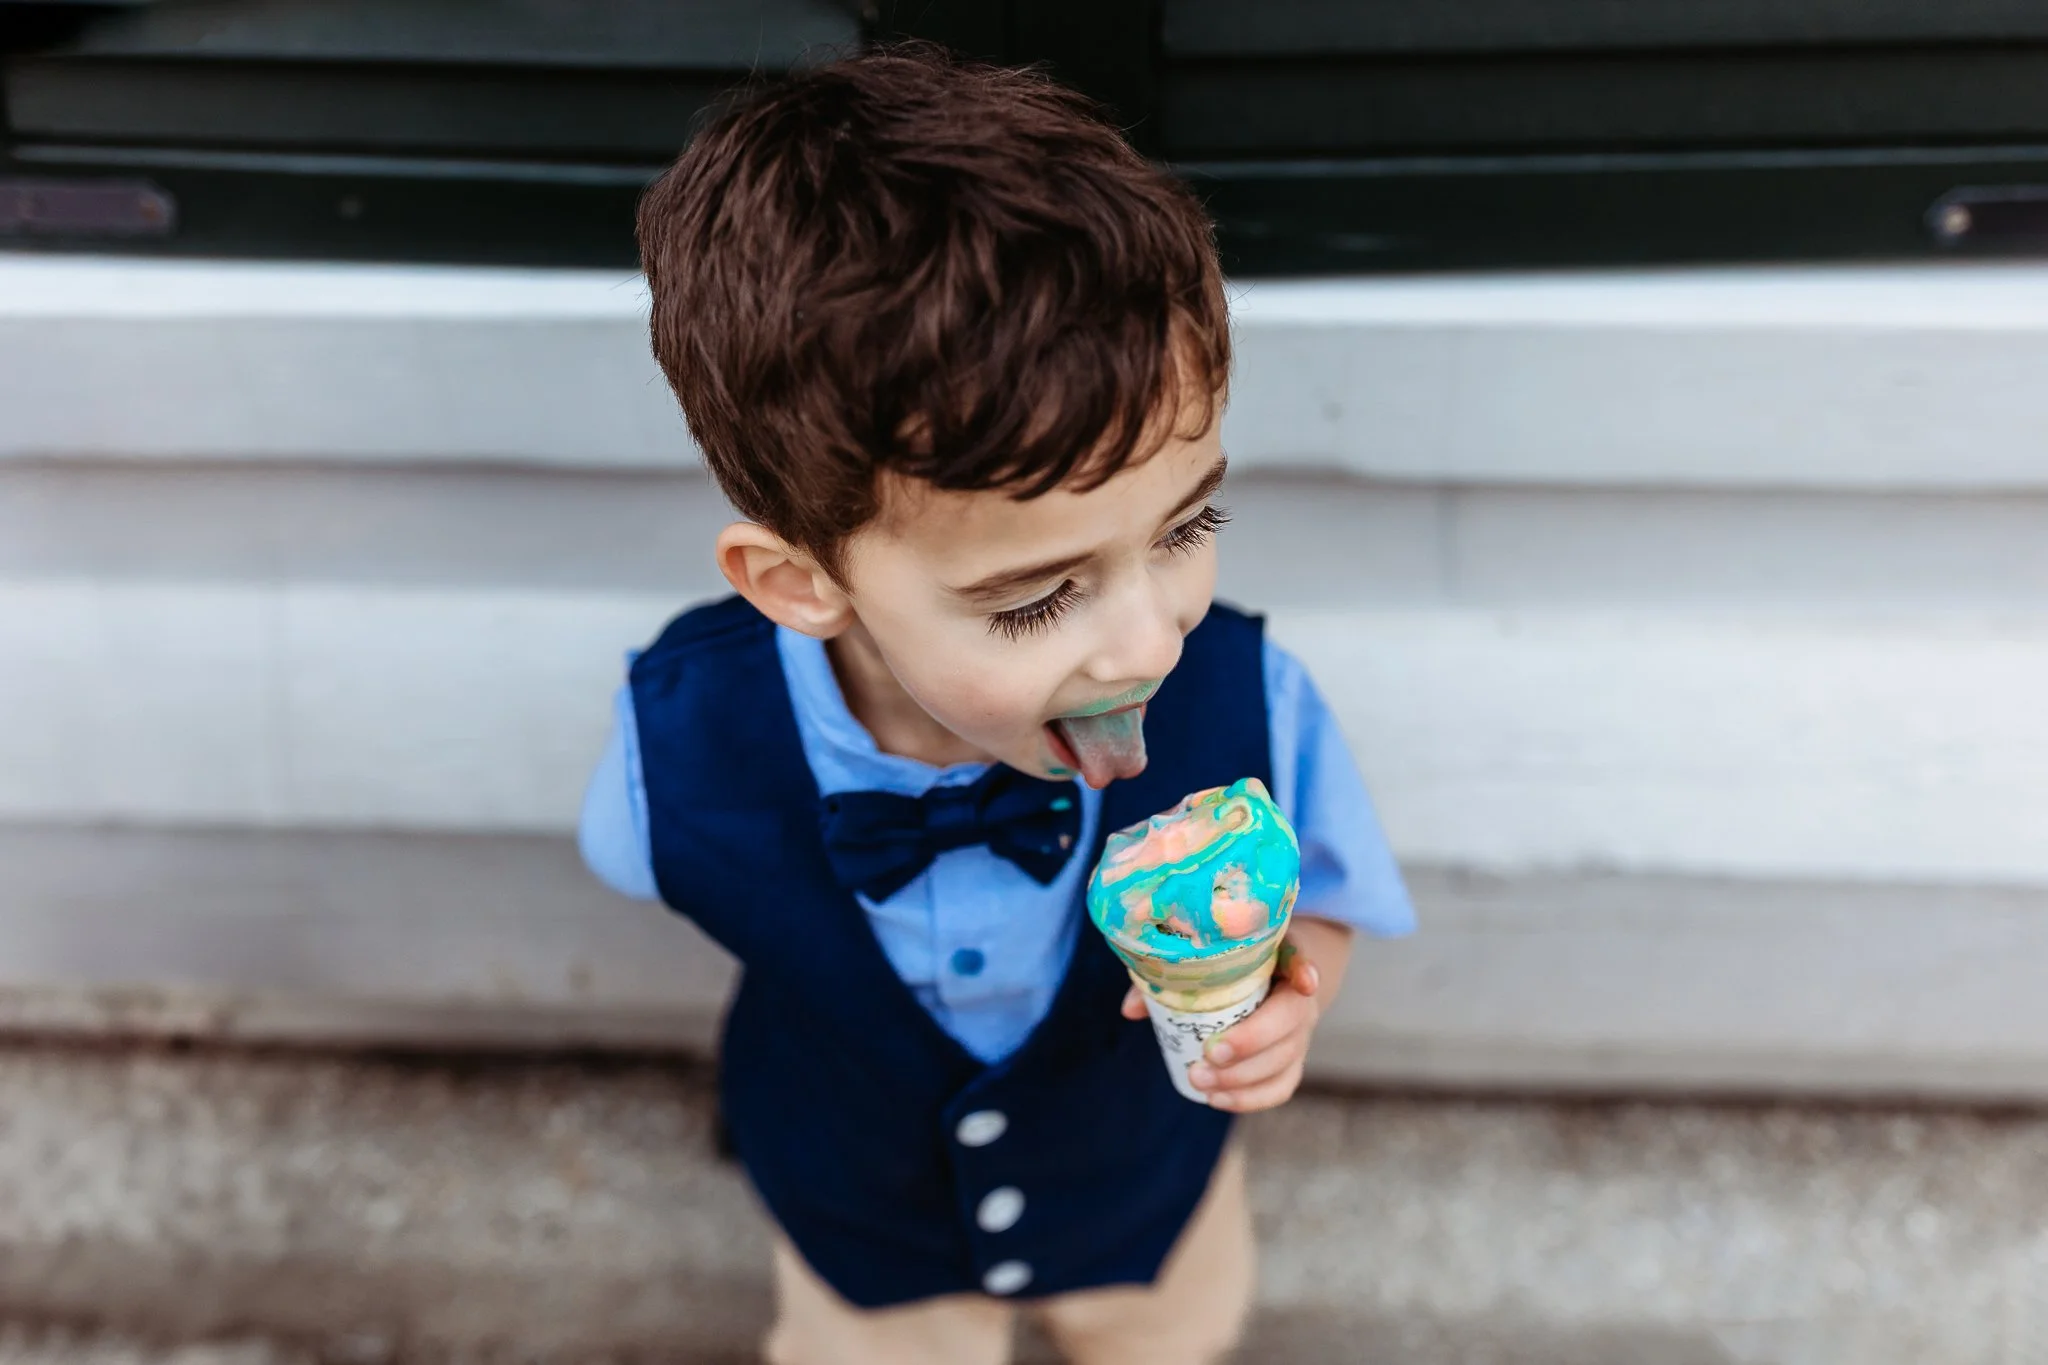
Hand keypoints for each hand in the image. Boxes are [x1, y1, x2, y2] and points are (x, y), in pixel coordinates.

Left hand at [1119, 917, 1353, 1111]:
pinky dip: (1250, 1099)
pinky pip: (1280, 1087)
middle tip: (1209, 1053)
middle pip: (1291, 1019)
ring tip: (1200, 1081)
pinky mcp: (1292, 1063)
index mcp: (1281, 957)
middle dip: (1252, 1041)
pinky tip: (1217, 1100)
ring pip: (1286, 1059)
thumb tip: (1130, 1009)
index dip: (1305, 969)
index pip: (1301, 956)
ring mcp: (1300, 1033)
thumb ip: (1167, 977)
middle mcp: (1297, 996)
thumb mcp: (1204, 961)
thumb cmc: (1227, 967)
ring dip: (1244, 1077)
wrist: (1268, 981)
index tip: (1304, 981)